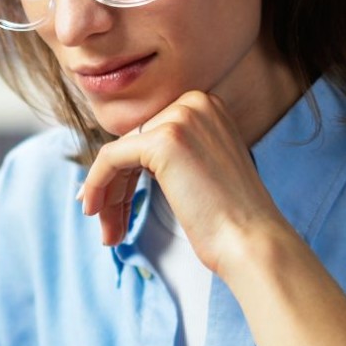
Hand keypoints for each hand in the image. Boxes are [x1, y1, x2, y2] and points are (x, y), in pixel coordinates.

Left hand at [77, 90, 292, 275]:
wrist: (251, 242)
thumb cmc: (230, 220)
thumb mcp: (202, 170)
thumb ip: (172, 156)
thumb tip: (120, 162)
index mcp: (207, 106)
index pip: (148, 136)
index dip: (126, 174)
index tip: (114, 205)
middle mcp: (195, 103)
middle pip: (132, 144)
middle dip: (116, 189)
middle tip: (109, 227)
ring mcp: (180, 118)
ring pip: (118, 153)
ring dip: (107, 196)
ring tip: (108, 234)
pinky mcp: (163, 140)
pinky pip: (110, 158)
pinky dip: (95, 184)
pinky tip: (94, 212)